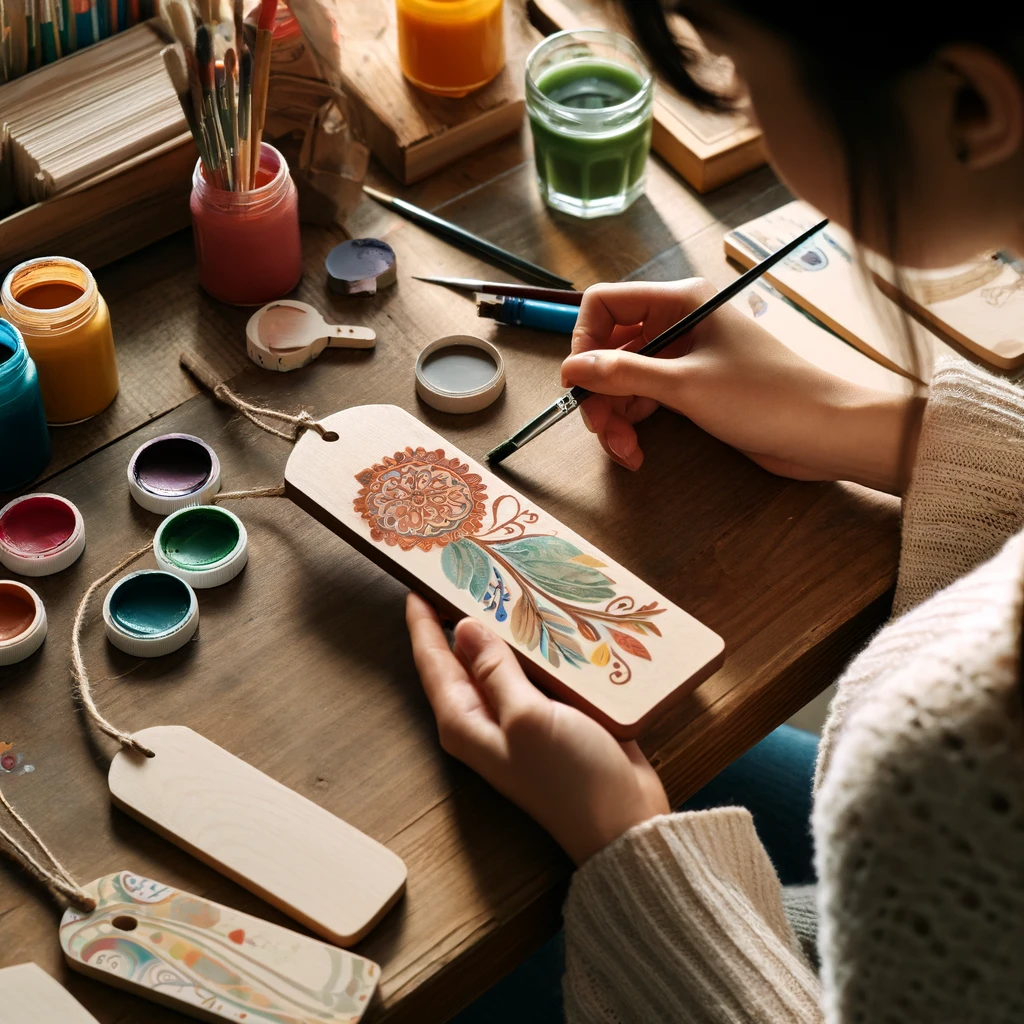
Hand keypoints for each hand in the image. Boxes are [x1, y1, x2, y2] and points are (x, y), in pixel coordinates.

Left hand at [406, 592, 669, 865]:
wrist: (624, 821)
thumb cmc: (570, 777)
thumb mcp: (527, 718)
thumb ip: (496, 671)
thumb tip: (464, 628)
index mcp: (464, 721)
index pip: (432, 660)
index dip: (422, 619)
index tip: (418, 576)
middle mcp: (485, 715)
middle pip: (464, 655)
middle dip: (461, 614)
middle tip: (465, 565)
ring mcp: (520, 713)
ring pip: (504, 656)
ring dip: (506, 624)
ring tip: (504, 576)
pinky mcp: (553, 710)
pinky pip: (537, 666)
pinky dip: (540, 642)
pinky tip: (549, 611)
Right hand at [561, 279, 923, 493]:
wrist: (824, 432)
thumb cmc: (766, 397)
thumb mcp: (685, 385)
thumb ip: (623, 374)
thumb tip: (570, 369)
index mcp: (680, 302)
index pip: (606, 304)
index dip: (584, 341)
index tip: (580, 383)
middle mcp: (679, 324)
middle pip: (611, 349)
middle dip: (601, 392)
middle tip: (601, 431)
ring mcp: (685, 358)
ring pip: (625, 380)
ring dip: (615, 417)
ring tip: (625, 451)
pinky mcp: (693, 389)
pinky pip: (646, 400)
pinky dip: (635, 426)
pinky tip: (637, 452)